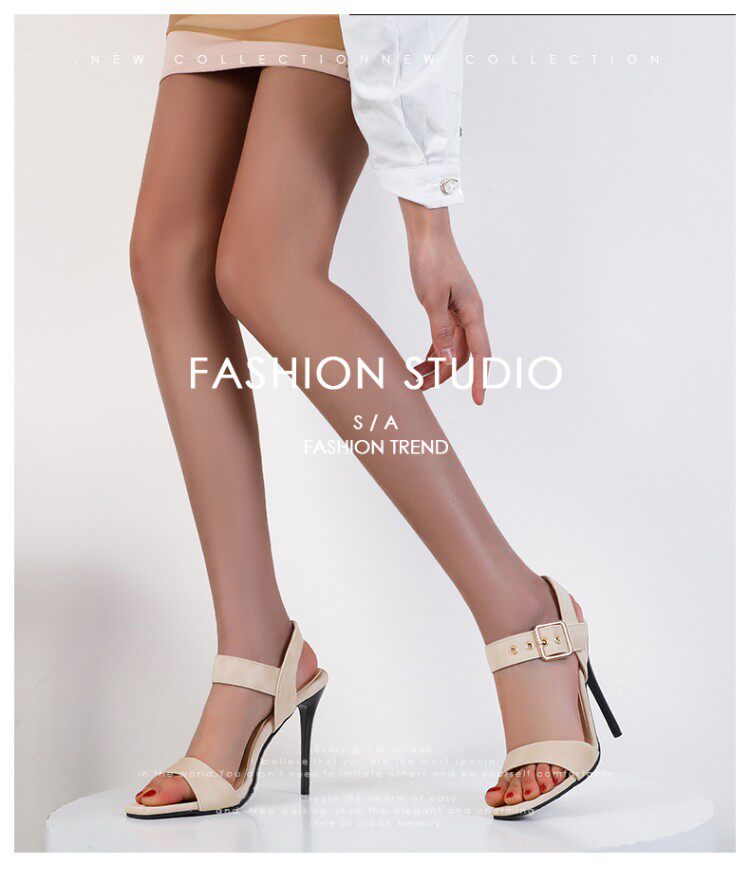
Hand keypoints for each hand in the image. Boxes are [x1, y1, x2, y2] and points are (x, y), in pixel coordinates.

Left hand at [399, 199, 490, 404]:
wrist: (427, 233)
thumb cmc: (431, 261)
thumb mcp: (432, 299)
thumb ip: (438, 331)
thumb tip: (445, 361)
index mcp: (473, 312)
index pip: (480, 354)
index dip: (478, 379)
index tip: (477, 400)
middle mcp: (470, 315)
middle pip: (462, 355)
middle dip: (444, 376)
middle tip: (420, 389)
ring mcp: (459, 312)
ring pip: (450, 349)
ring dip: (435, 365)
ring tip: (414, 379)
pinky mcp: (447, 308)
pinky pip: (442, 338)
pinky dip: (431, 352)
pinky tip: (419, 363)